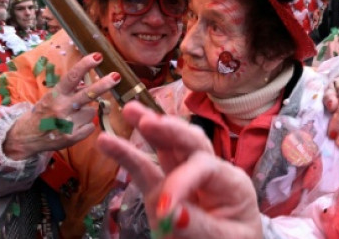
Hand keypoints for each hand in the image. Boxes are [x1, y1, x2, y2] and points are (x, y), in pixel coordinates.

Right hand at [2, 53, 119, 159]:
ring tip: (72, 117)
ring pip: (91, 111)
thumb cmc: (43, 112)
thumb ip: (70, 90)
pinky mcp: (72, 137)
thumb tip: (90, 82)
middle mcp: (61, 108)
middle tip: (117, 76)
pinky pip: (90, 126)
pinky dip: (85, 126)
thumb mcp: (52, 96)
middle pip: (88, 93)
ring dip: (86, 112)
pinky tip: (73, 127)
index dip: (85, 65)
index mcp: (55, 94)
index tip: (98, 56)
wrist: (28, 136)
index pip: (72, 76)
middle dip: (104, 84)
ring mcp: (67, 123)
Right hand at [98, 102, 262, 238]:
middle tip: (148, 122)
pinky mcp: (163, 188)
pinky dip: (128, 155)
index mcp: (231, 182)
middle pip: (191, 142)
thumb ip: (198, 227)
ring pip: (168, 146)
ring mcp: (184, 177)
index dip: (180, 182)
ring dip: (148, 127)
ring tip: (129, 110)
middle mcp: (208, 172)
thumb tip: (169, 213)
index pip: (205, 167)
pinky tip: (107, 141)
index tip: (162, 209)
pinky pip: (145, 169)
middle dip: (169, 130)